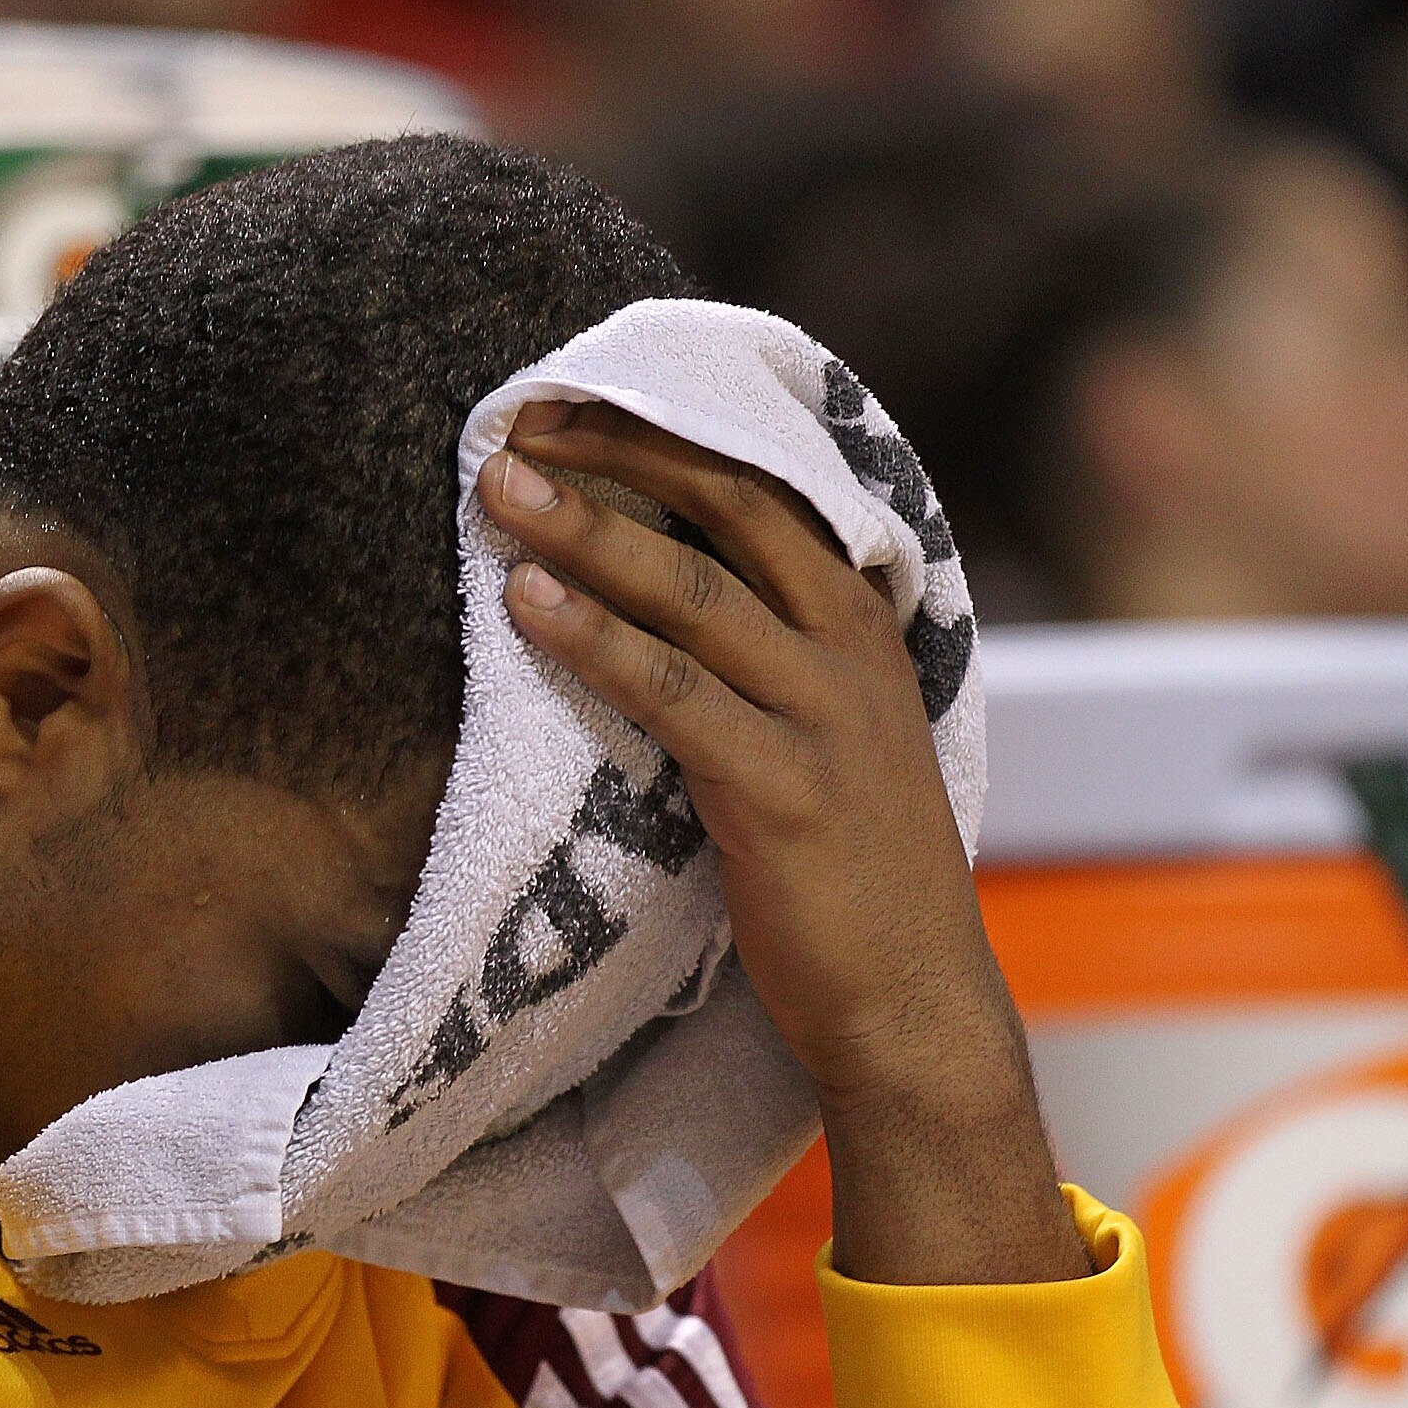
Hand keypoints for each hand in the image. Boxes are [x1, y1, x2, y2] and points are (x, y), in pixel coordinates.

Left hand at [480, 401, 1086, 1284]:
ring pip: (690, 592)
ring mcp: (822, 717)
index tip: (571, 405)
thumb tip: (654, 585)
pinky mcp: (782, 789)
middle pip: (727, 510)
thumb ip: (767, 655)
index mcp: (860, 621)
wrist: (911, 1001)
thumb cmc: (850, 873)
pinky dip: (593, 641)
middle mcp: (850, 648)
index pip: (762, 489)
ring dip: (584, 533)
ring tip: (496, 492)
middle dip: (617, 455)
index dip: (663, 436)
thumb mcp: (827, 733)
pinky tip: (525, 605)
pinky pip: (672, 695)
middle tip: (517, 423)